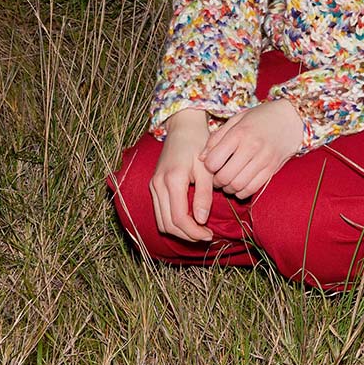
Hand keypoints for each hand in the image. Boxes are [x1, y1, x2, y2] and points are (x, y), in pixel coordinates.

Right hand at [149, 108, 212, 241]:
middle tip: (206, 236)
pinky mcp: (153, 186)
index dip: (194, 232)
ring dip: (179, 231)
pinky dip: (172, 222)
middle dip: (187, 235)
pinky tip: (189, 221)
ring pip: (161, 221)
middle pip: (168, 224)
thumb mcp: (206, 169)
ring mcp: (153, 186)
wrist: (183, 128)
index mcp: (172, 180)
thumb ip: (204, 195)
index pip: (179, 218)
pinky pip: (159, 212)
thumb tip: (201, 220)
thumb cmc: (198, 144)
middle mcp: (157, 185)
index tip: (210, 235)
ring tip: (199, 231)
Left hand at [200, 99, 304, 199]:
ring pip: (238, 185)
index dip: (208, 166)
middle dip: (217, 181)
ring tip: (228, 181)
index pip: (214, 160)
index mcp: (240, 133)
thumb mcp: (237, 120)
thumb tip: (202, 158)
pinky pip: (252, 189)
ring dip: (228, 188)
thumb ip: (217, 138)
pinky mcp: (272, 169)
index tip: (211, 164)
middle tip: (217, 177)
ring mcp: (264, 160)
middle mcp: (252, 147)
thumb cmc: (261, 117)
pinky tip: (240, 184)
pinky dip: (242, 191)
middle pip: (225, 176)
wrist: (291, 118)